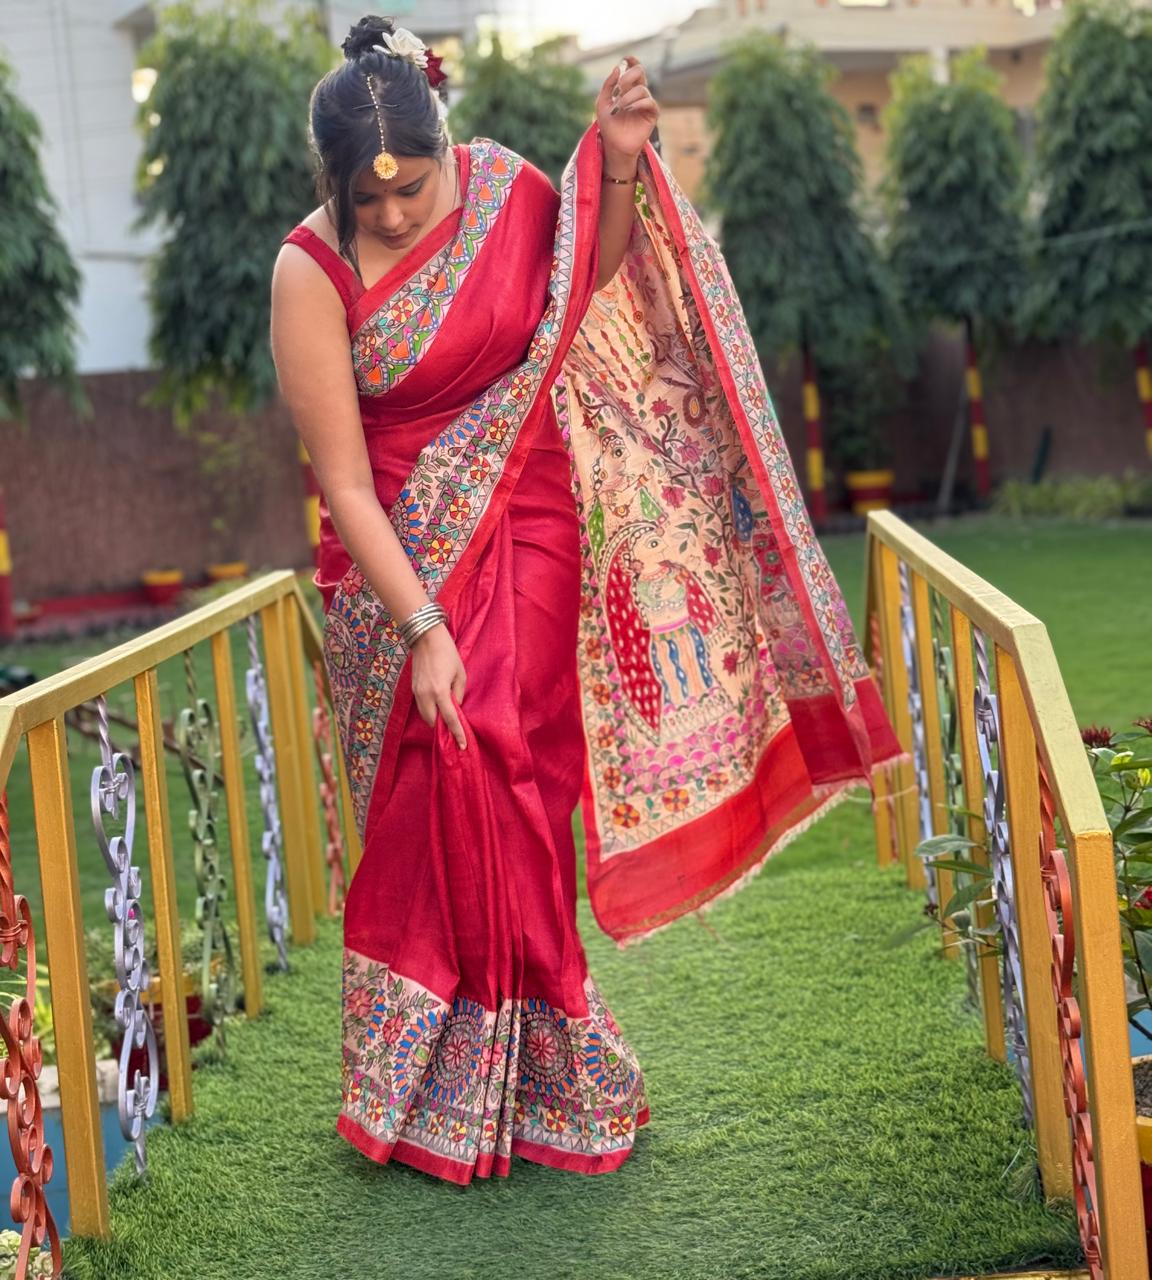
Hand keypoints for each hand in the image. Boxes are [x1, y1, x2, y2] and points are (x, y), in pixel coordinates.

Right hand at [410, 624, 467, 749]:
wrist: (425, 638)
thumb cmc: (447, 654)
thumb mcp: (460, 673)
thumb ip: (458, 693)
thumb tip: (456, 707)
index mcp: (440, 692)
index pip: (450, 719)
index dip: (457, 733)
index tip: (462, 745)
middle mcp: (426, 695)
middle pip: (433, 722)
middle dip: (443, 728)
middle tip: (454, 730)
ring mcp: (417, 693)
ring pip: (425, 716)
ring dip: (435, 720)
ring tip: (446, 718)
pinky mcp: (413, 689)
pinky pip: (421, 707)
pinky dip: (429, 710)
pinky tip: (438, 706)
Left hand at [596, 56, 658, 169]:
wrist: (614, 145)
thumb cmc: (608, 125)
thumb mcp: (602, 103)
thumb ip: (608, 85)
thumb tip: (617, 68)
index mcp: (626, 88)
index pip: (633, 68)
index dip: (631, 61)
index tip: (626, 59)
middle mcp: (637, 93)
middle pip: (640, 72)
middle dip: (628, 76)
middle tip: (619, 88)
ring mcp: (645, 103)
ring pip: (642, 89)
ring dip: (628, 96)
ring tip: (619, 107)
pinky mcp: (652, 114)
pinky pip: (649, 102)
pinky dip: (638, 103)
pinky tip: (629, 109)